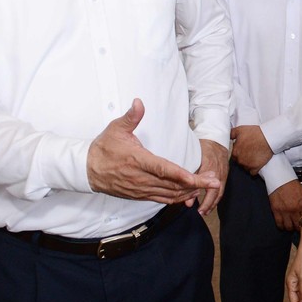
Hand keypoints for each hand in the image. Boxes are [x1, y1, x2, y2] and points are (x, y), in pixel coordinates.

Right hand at [86, 99, 219, 203]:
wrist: (86, 169)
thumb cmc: (103, 147)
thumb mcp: (115, 128)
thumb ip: (130, 117)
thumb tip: (139, 102)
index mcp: (138, 161)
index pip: (165, 170)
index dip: (183, 176)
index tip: (200, 179)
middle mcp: (141, 178)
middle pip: (172, 185)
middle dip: (196, 185)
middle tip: (216, 182)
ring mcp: (140, 189)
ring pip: (169, 195)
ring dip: (189, 192)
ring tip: (207, 187)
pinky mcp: (139, 195)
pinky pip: (161, 199)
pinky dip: (177, 198)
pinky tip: (189, 194)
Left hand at [188, 140, 228, 215]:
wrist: (216, 139)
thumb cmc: (202, 147)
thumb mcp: (193, 159)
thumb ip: (189, 176)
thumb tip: (187, 194)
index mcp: (209, 168)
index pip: (205, 188)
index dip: (200, 199)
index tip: (193, 207)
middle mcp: (218, 173)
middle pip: (215, 192)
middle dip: (208, 204)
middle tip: (200, 213)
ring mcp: (223, 174)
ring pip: (219, 192)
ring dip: (213, 203)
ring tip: (206, 211)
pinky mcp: (225, 174)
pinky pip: (222, 188)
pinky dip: (216, 197)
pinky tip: (211, 202)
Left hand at [230, 125, 273, 173]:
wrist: (268, 137)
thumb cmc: (255, 133)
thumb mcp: (240, 130)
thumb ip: (231, 134)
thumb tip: (227, 136)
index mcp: (235, 152)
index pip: (234, 156)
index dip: (239, 152)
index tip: (244, 149)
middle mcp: (240, 160)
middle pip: (239, 162)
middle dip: (243, 158)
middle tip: (249, 152)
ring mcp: (248, 165)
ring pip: (245, 168)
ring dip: (248, 164)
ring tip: (254, 156)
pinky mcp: (256, 168)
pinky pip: (252, 172)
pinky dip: (254, 169)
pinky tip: (256, 163)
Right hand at [269, 179, 301, 230]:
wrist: (279, 179)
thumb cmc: (292, 184)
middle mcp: (294, 210)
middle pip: (298, 225)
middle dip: (299, 227)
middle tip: (298, 227)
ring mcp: (284, 211)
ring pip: (289, 226)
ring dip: (290, 228)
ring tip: (291, 226)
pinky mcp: (276, 211)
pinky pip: (279, 223)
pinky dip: (281, 226)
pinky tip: (283, 226)